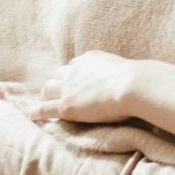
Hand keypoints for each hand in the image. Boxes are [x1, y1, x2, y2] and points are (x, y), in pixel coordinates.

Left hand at [0, 52, 145, 126]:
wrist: (134, 86)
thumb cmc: (138, 79)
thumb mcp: (128, 68)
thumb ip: (123, 72)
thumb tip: (140, 77)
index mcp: (90, 59)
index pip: (75, 66)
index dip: (74, 75)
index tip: (76, 81)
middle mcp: (75, 70)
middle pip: (58, 75)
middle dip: (57, 83)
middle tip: (59, 93)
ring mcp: (69, 88)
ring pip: (48, 89)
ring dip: (47, 96)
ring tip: (47, 103)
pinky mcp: (66, 106)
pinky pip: (45, 108)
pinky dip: (38, 111)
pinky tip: (33, 115)